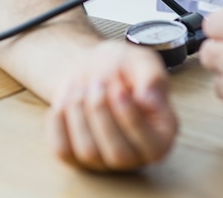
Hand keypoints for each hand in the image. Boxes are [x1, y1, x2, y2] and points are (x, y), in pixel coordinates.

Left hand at [46, 40, 178, 170]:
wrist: (92, 69)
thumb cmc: (123, 66)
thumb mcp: (142, 61)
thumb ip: (152, 77)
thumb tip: (150, 100)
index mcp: (162, 135)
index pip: (153, 147)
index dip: (132, 119)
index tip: (119, 89)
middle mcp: (136, 155)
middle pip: (118, 154)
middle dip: (102, 113)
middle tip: (97, 83)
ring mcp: (104, 161)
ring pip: (89, 152)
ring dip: (80, 114)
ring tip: (82, 89)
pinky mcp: (75, 159)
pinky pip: (62, 150)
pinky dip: (59, 123)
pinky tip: (67, 101)